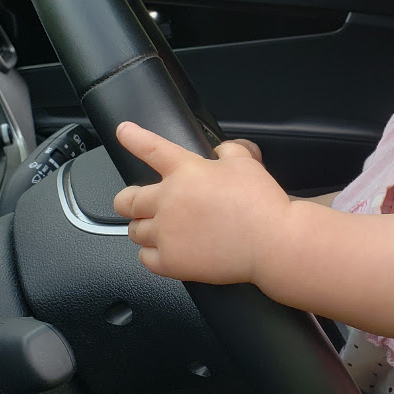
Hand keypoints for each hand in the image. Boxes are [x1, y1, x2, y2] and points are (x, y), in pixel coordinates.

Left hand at [112, 122, 291, 284]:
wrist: (271, 243)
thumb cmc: (261, 203)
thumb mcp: (247, 163)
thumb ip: (229, 150)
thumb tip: (222, 150)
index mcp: (185, 172)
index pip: (150, 148)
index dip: (132, 136)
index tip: (122, 131)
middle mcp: (169, 201)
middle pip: (126, 200)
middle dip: (127, 200)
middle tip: (135, 203)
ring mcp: (167, 233)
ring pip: (134, 231)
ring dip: (144, 228)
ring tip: (161, 229)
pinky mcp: (171, 261)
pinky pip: (145, 258)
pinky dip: (152, 254)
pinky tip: (167, 250)